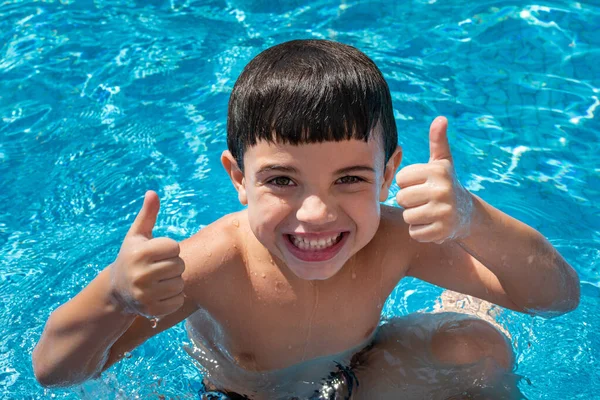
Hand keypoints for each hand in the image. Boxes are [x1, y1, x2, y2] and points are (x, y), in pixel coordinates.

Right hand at [109, 191, 184, 317]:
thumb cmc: (132, 257)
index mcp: (140, 252)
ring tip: (158, 281)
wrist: (116, 291)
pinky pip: (178, 301)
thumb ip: (148, 214)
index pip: (175, 247)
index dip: (169, 249)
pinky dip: (173, 299)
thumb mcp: (137, 235)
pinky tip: (159, 294)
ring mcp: (145, 294)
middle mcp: (140, 274)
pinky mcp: (151, 310)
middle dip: (173, 266)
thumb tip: (153, 193)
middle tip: (158, 268)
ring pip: (180, 284)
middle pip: (180, 266)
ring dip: (174, 282)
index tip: (157, 253)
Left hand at [395, 117, 472, 243]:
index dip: (408, 183)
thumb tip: (440, 118)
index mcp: (437, 171)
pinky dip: (420, 231)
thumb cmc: (446, 184)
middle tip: (424, 200)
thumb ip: (437, 140)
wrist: (467, 214)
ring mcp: (443, 212)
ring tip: (428, 212)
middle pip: (402, 198)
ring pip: (407, 216)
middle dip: (409, 201)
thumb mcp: (442, 162)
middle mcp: (441, 190)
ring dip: (414, 217)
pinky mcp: (442, 232)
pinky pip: (414, 233)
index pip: (401, 179)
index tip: (422, 184)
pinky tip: (432, 224)